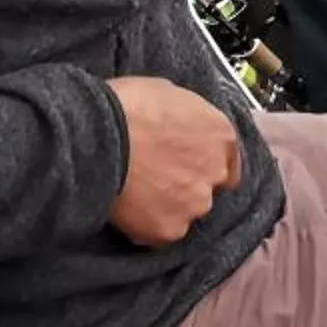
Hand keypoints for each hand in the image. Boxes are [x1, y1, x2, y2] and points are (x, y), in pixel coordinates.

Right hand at [106, 75, 243, 246]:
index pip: (228, 163)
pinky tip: (127, 207)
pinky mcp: (169, 229)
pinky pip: (160, 233)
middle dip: (186, 185)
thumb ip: (187, 118)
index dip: (205, 165)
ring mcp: (194, 204)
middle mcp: (216, 173)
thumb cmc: (127, 105)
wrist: (98, 136)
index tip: (187, 165)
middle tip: (154, 175)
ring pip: (185, 212)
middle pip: (208, 189)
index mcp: (221, 135)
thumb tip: (179, 125)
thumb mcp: (169, 93)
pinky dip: (146, 225)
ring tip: (136, 192)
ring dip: (167, 206)